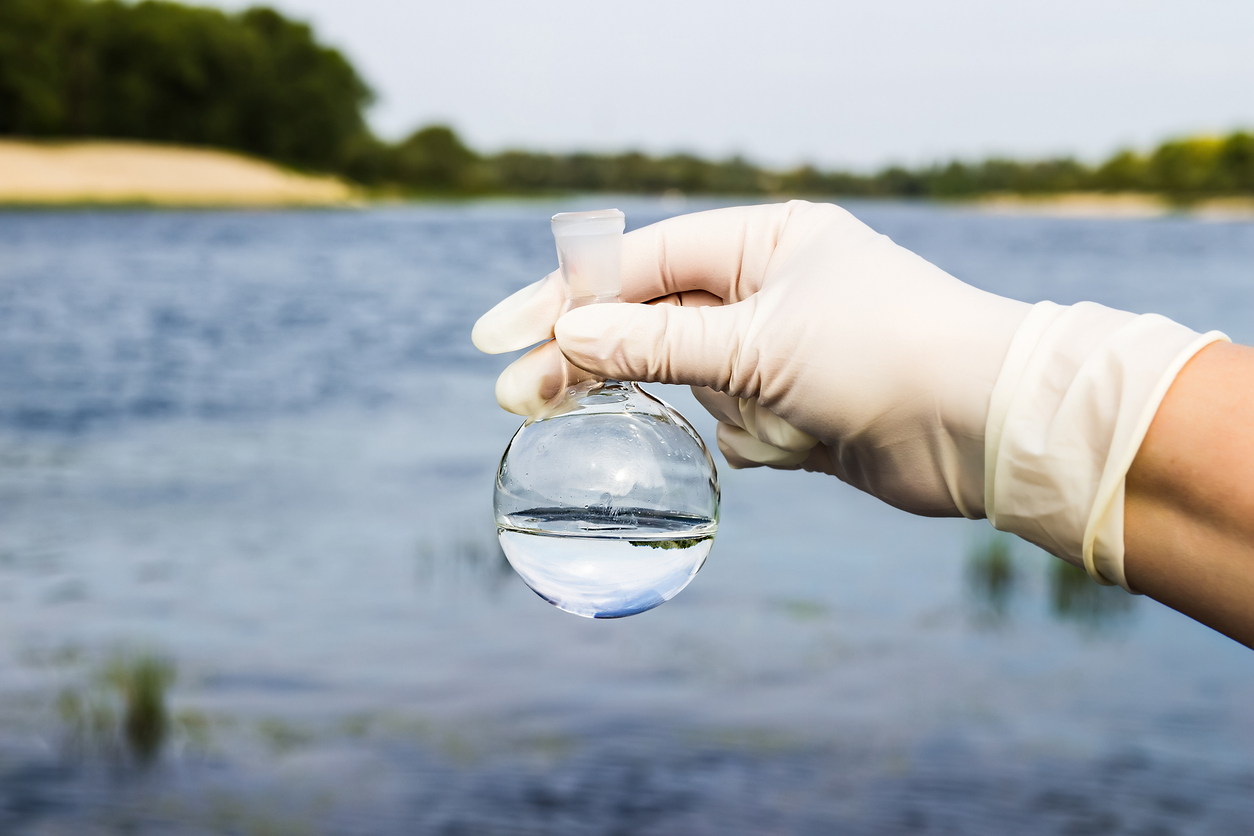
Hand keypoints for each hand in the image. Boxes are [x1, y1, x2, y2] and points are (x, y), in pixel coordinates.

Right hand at [473, 200, 1029, 518]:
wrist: (987, 429)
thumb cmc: (881, 355)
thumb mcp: (754, 343)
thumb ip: (651, 343)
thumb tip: (564, 334)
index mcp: (762, 242)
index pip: (636, 264)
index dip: (561, 299)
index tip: (496, 337)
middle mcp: (766, 288)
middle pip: (649, 325)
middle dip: (599, 363)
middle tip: (519, 400)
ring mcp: (780, 351)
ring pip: (696, 387)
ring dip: (737, 411)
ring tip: (799, 418)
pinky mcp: (796, 408)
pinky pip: (735, 428)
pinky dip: (764, 441)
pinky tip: (813, 440)